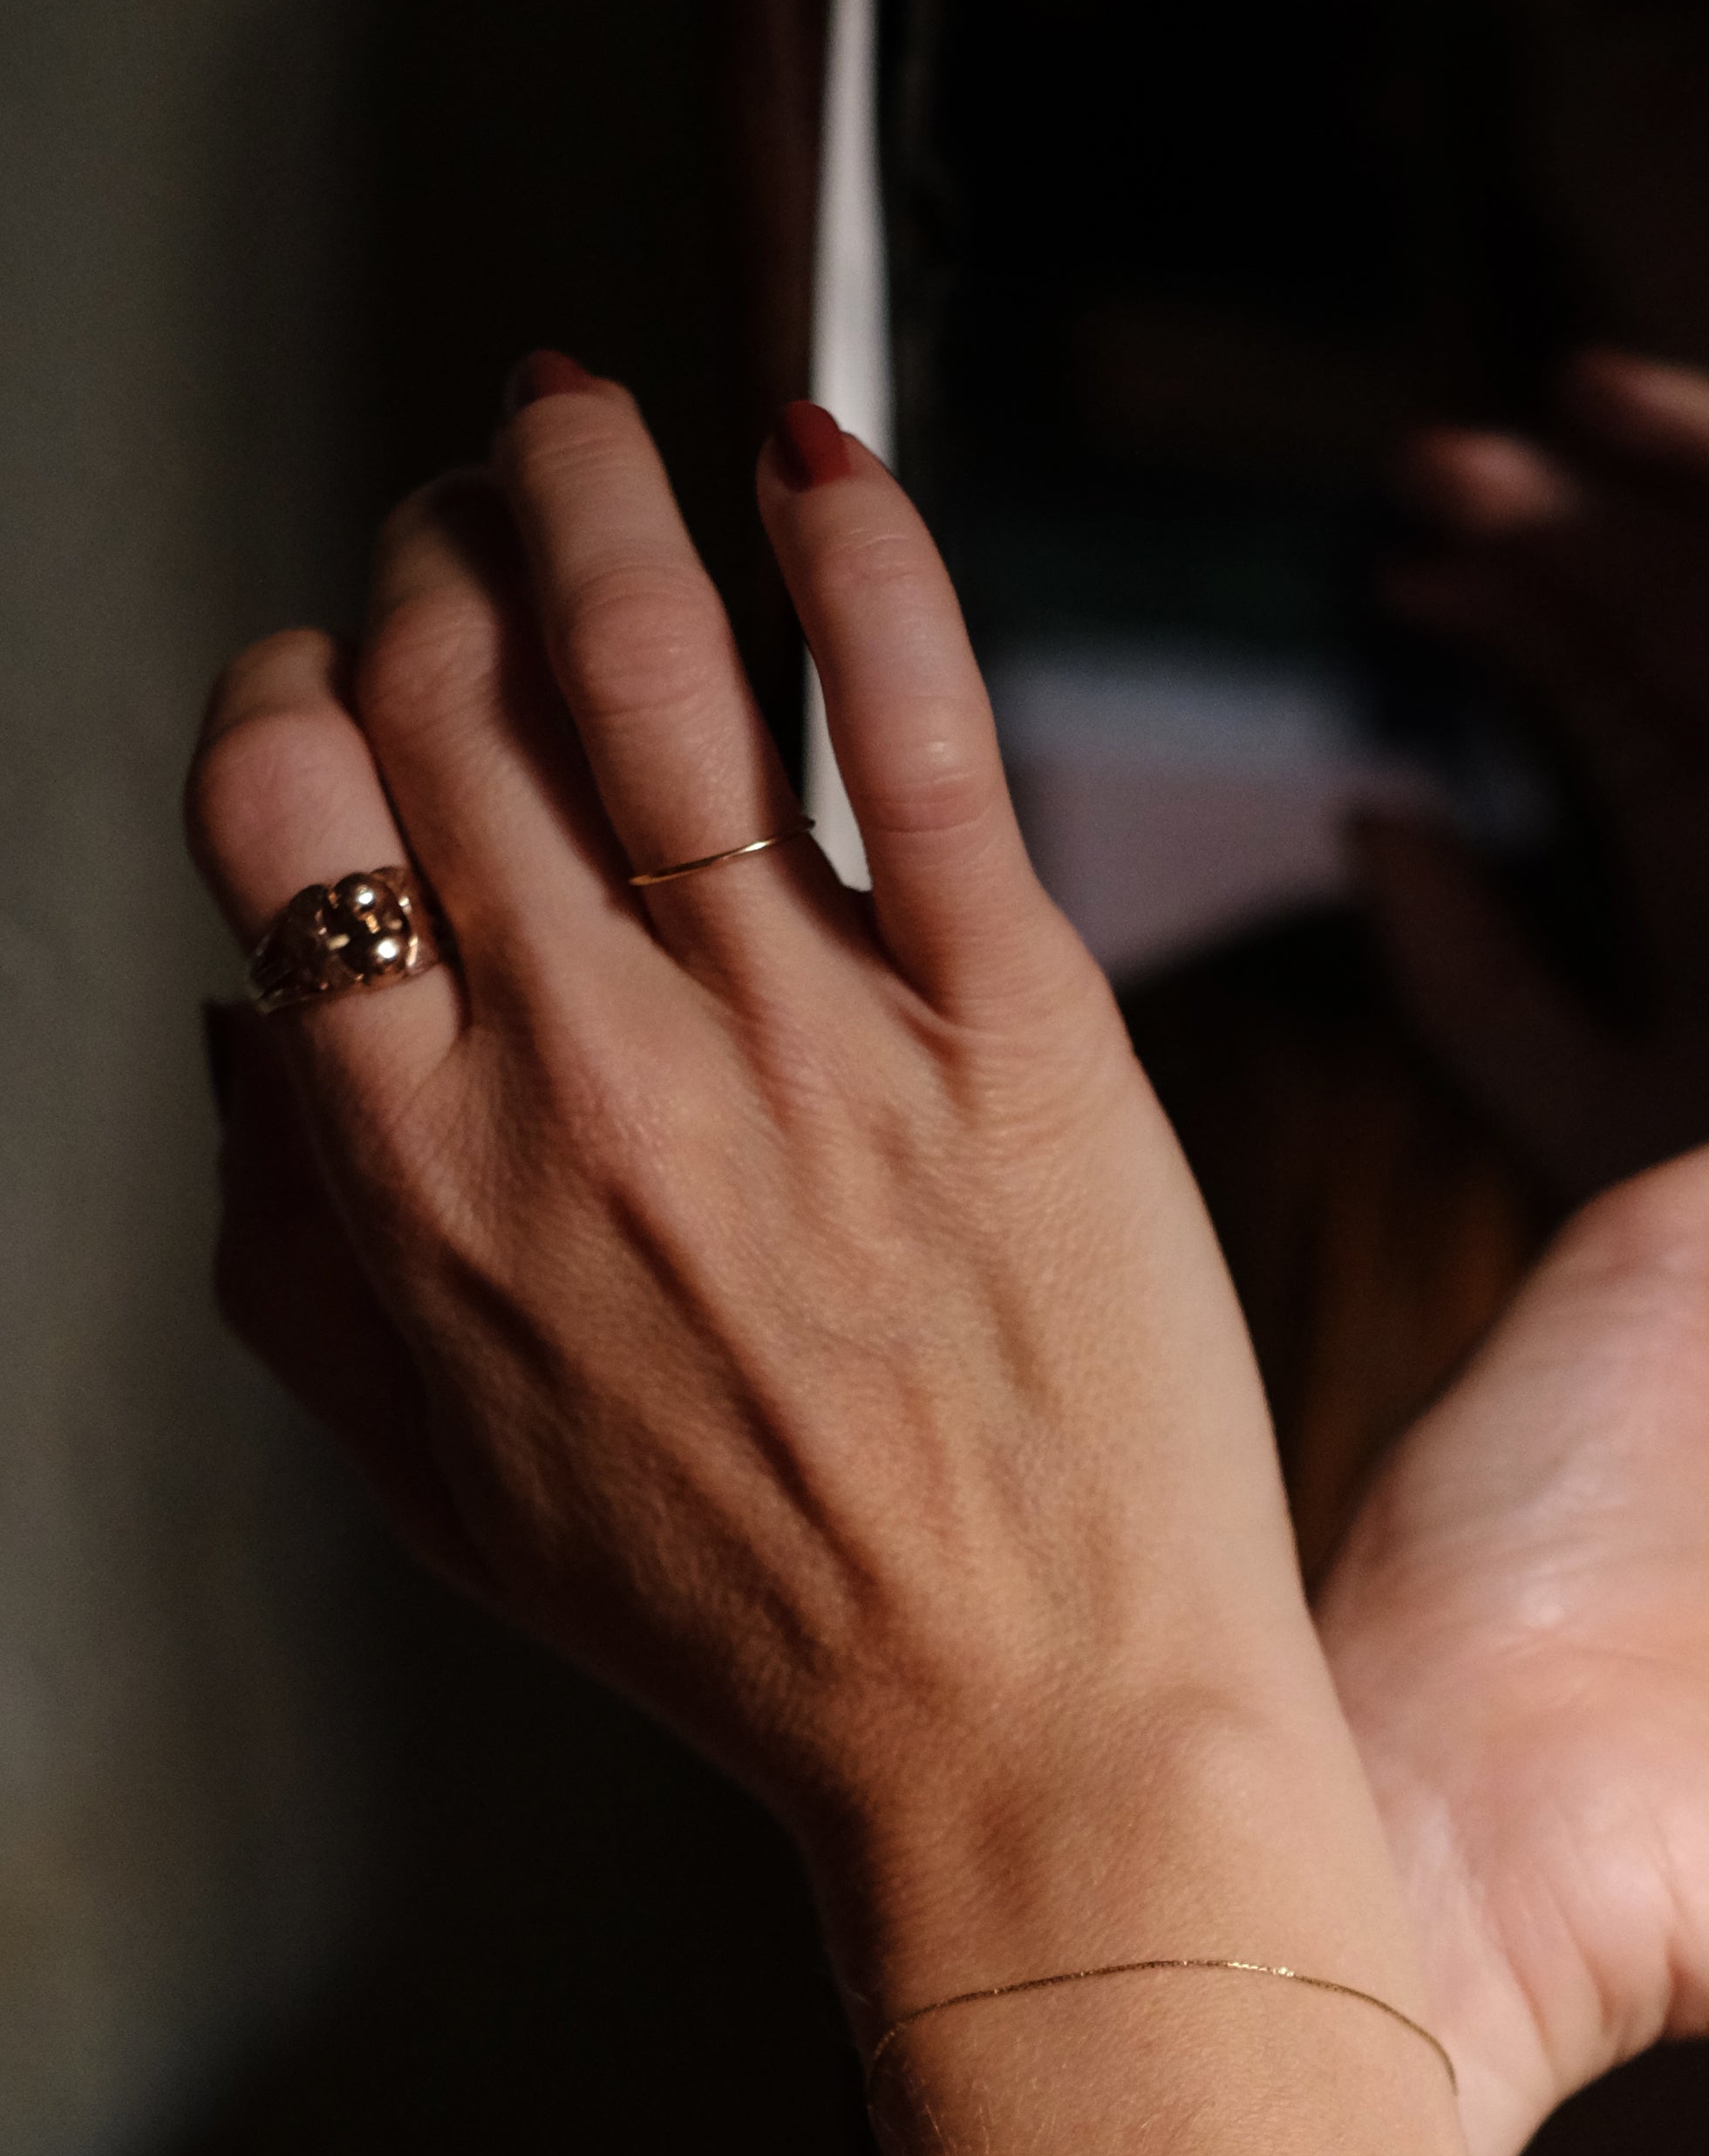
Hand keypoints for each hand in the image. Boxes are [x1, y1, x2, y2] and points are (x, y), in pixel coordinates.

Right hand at [184, 368, 1366, 2009]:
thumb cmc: (756, 1633)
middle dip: (427, 560)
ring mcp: (804, 1034)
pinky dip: (850, 554)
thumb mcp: (442, 1489)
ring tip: (579, 419)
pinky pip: (911, 721)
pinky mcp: (1015, 1020)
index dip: (293, 697)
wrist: (1031, 1736)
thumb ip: (289, 1264)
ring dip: (582, 483)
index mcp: (428, 1175)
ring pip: (646, 652)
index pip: (281, 809)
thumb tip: (231, 1047)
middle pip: (445, 694)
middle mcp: (591, 1075)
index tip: (342, 684)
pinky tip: (809, 458)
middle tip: (467, 524)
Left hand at [1360, 351, 1708, 1202]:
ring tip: (1591, 401)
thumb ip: (1468, 979)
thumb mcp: (1576, 1109)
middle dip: (1568, 502)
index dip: (1503, 590)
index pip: (1596, 656)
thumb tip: (1370, 806)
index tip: (1399, 576)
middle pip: (1685, 578)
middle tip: (1439, 466)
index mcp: (1706, 838)